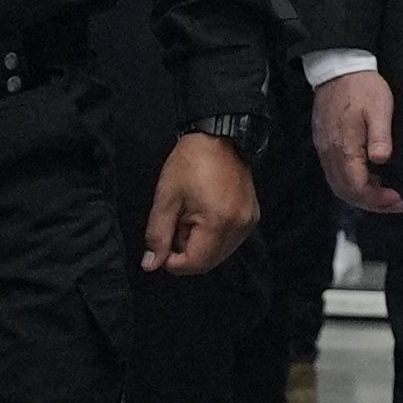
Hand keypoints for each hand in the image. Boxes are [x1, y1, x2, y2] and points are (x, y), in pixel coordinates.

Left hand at [145, 131, 257, 274]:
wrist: (219, 136)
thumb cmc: (189, 164)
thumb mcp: (166, 198)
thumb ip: (157, 235)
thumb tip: (151, 265)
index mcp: (218, 223)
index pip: (195, 264)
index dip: (173, 262)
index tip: (162, 243)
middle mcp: (239, 228)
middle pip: (209, 262)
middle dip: (186, 252)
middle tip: (175, 225)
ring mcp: (249, 222)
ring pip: (219, 253)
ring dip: (200, 245)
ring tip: (189, 218)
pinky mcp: (252, 217)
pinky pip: (230, 240)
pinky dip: (213, 237)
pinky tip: (204, 215)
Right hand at [314, 66, 402, 216]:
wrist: (339, 66)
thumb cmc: (362, 86)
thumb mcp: (379, 108)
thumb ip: (380, 136)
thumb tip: (381, 160)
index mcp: (344, 147)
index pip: (356, 187)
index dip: (376, 199)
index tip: (397, 200)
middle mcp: (330, 153)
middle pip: (344, 191)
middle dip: (370, 203)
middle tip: (394, 203)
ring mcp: (324, 149)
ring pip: (338, 184)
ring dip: (360, 195)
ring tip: (384, 194)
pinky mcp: (324, 143)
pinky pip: (334, 173)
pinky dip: (351, 183)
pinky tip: (369, 178)